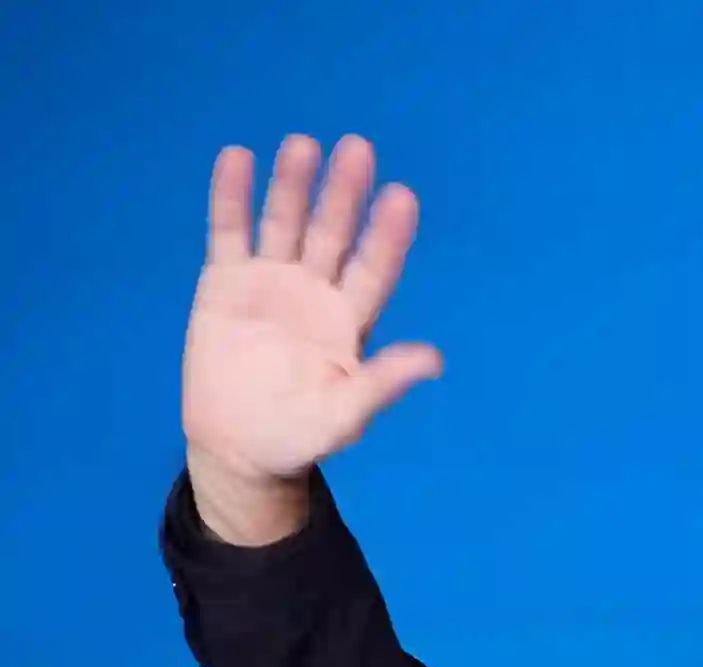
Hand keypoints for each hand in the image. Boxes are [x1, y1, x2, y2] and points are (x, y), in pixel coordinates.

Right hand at [181, 133, 439, 541]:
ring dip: (292, 184)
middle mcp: (316, 291)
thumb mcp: (345, 414)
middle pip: (333, 233)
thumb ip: (384, 382)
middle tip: (359, 148)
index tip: (403, 196)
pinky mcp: (225, 282)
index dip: (387, 234)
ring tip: (302, 144)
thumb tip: (435, 359)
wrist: (240, 444)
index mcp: (350, 320)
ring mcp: (270, 281)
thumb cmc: (301, 434)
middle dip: (344, 194)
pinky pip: (228, 233)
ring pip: (284, 223)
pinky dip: (231, 198)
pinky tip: (237, 158)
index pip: (374, 267)